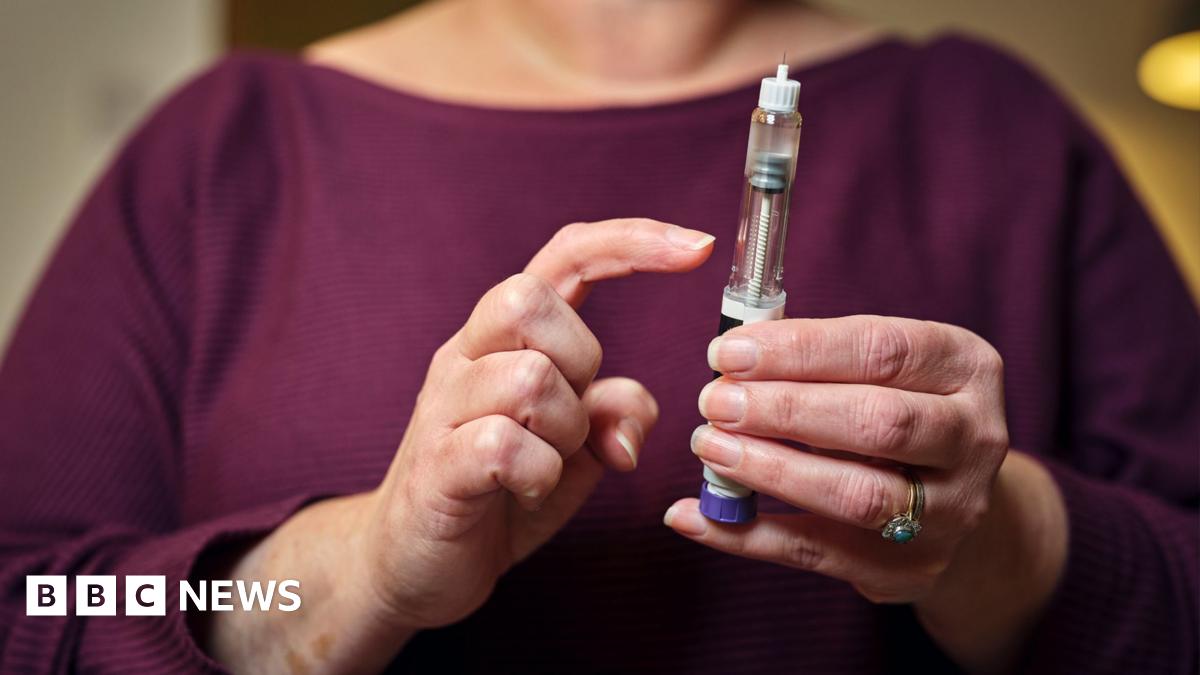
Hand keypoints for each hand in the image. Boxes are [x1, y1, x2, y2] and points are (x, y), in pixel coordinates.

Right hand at [201, 218, 714, 672]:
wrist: (412, 564)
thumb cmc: (499, 493)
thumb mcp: (577, 449)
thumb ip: (614, 414)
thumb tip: (631, 419)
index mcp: (503, 338)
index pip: (564, 257)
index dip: (632, 243)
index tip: (699, 248)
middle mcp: (465, 356)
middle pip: (527, 297)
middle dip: (578, 357)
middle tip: (571, 418)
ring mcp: (442, 407)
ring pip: (527, 376)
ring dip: (564, 429)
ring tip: (546, 465)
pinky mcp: (435, 466)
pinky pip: (504, 445)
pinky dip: (539, 473)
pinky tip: (526, 490)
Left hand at [664, 315, 1066, 671]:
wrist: (952, 503)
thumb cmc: (896, 410)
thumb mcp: (884, 368)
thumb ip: (819, 356)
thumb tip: (728, 352)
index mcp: (966, 368)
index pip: (882, 350)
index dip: (800, 349)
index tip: (728, 351)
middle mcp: (974, 439)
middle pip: (877, 423)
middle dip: (784, 410)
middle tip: (714, 401)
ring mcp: (948, 512)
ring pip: (856, 494)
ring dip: (770, 470)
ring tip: (708, 447)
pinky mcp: (908, 568)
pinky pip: (815, 553)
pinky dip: (745, 535)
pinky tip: (692, 515)